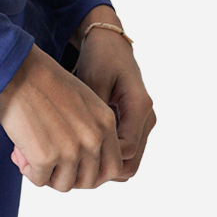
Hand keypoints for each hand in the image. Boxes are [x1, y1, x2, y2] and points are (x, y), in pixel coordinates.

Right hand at [0, 43, 126, 191]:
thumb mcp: (82, 101)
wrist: (16, 69)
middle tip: (51, 165)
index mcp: (106, 123)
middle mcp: (93, 139)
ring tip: (32, 155)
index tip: (74, 167)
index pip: (113, 167)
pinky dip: (28, 170)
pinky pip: (39, 180)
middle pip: (90, 181)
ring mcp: (71, 150)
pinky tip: (19, 152)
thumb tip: (82, 163)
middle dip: (69, 177)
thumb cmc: (42, 80)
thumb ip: (91, 129)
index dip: (92, 172)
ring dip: (47, 175)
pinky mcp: (46, 157)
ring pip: (65, 185)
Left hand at [72, 19, 155, 175]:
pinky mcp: (134, 125)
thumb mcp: (91, 82)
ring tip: (73, 164)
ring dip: (103, 167)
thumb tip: (79, 145)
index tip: (71, 161)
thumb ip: (90, 113)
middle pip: (129, 163)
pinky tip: (81, 153)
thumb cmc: (100, 58)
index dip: (99, 162)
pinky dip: (105, 158)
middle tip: (70, 171)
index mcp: (139, 106)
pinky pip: (123, 153)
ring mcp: (143, 124)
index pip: (125, 151)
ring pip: (127, 162)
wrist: (110, 45)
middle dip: (100, 171)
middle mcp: (146, 118)